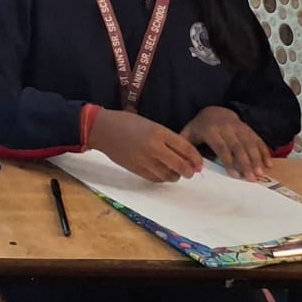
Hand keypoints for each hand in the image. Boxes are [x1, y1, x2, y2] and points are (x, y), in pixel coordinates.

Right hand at [89, 108, 203, 181]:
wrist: (102, 129)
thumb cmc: (127, 123)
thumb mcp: (150, 124)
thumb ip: (167, 139)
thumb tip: (185, 155)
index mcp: (159, 132)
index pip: (186, 149)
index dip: (196, 159)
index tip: (199, 164)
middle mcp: (154, 147)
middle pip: (180, 165)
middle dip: (189, 171)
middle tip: (190, 172)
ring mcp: (144, 159)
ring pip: (169, 175)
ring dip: (176, 176)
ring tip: (175, 173)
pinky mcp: (136, 169)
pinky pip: (155, 179)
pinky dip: (162, 178)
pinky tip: (162, 173)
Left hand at [182, 106, 271, 179]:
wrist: (214, 111)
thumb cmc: (200, 128)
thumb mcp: (189, 133)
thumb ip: (186, 147)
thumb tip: (188, 167)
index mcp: (210, 130)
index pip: (221, 147)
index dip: (229, 161)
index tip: (235, 175)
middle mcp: (227, 127)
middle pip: (237, 146)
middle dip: (245, 163)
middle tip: (251, 178)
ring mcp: (239, 127)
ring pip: (249, 144)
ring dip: (257, 159)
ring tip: (260, 174)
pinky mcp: (249, 129)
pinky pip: (258, 140)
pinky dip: (264, 152)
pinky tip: (269, 164)